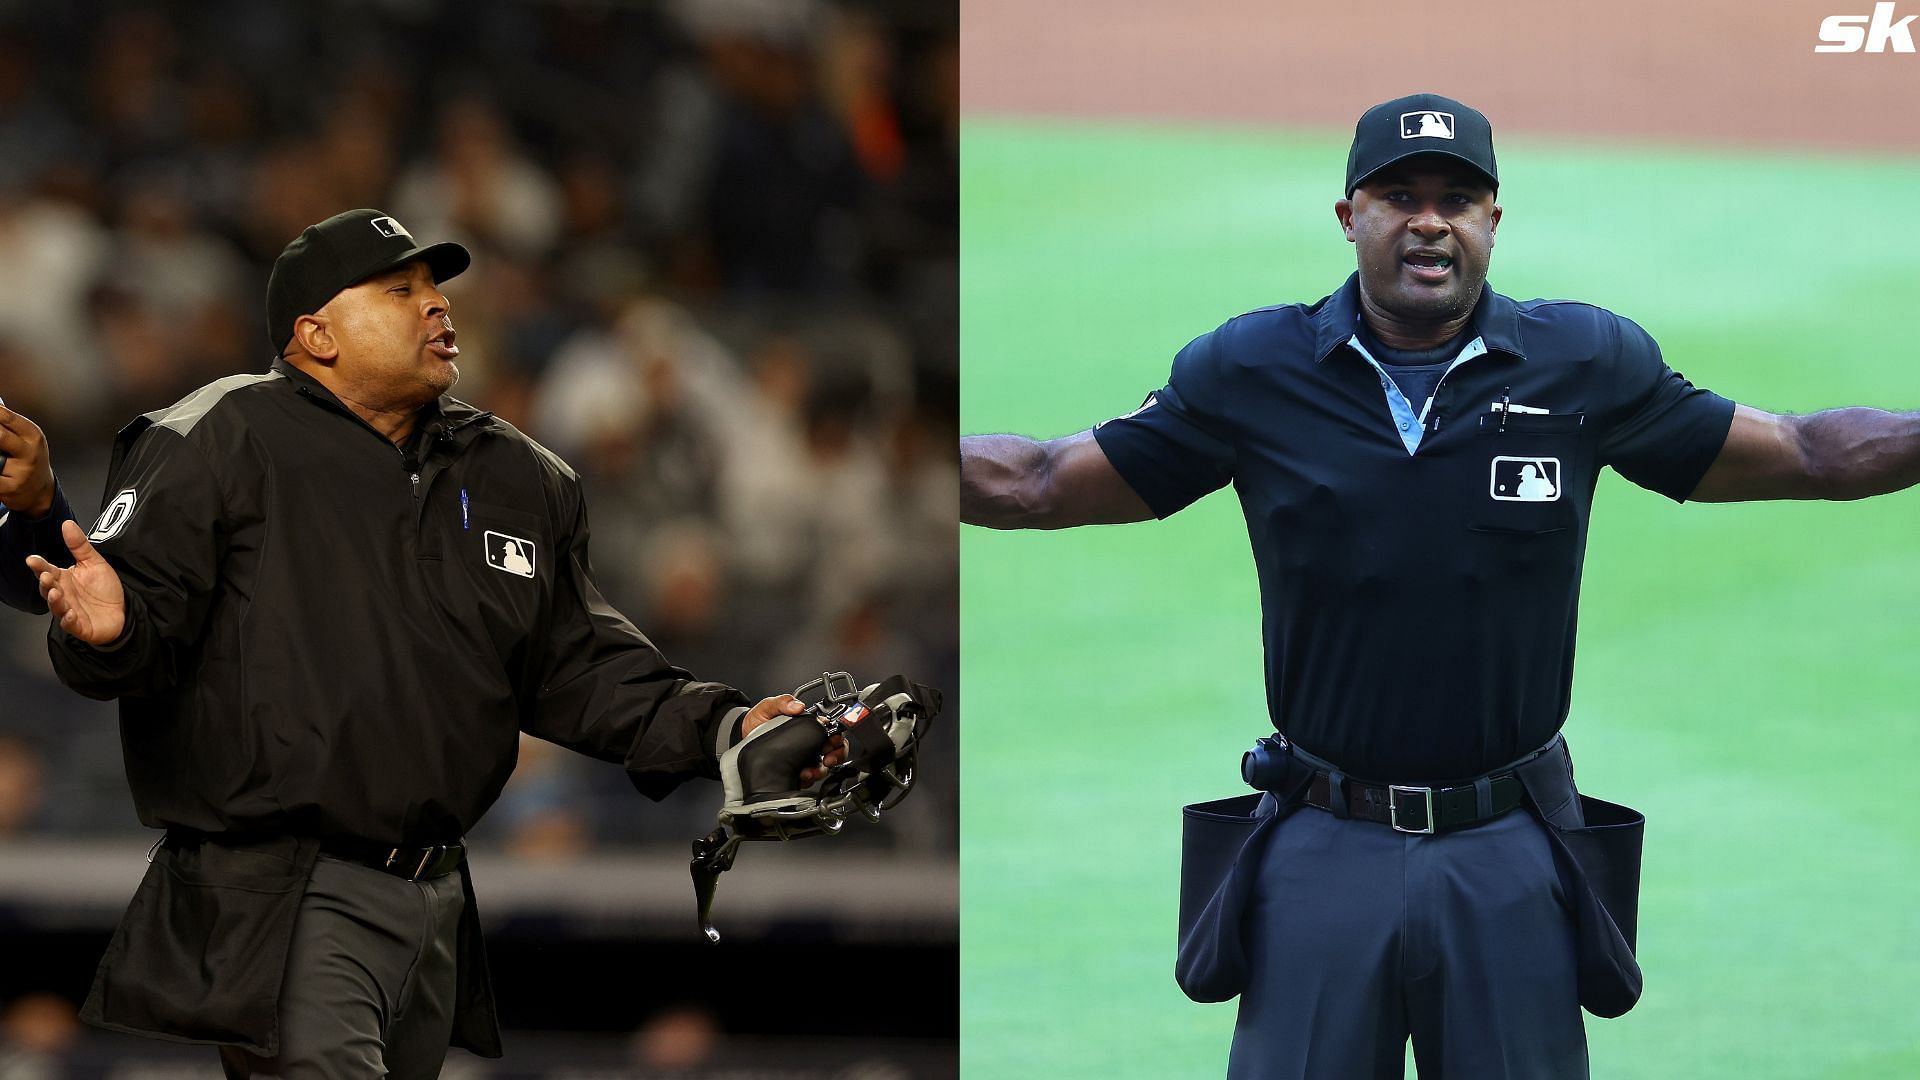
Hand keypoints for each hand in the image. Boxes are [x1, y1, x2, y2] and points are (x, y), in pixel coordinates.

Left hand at [0, 402, 55, 518]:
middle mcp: (30, 453)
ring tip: (0, 459)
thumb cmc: (29, 460)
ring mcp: (22, 472)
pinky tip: (0, 469)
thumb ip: (9, 424)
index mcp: (33, 436)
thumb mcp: (26, 438)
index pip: (7, 417)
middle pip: (0, 436)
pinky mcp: (11, 488)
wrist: (40, 490)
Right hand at [26, 521, 125, 643]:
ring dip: (54, 600)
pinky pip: (71, 624)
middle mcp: (63, 594)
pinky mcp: (79, 626)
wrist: (122, 611)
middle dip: (45, 582)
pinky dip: (69, 620)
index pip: (47, 570)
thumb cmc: (103, 588)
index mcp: (63, 578)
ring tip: (55, 592)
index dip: (39, 565)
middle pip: (48, 588)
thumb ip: (79, 545)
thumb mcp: (94, 563)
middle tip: (45, 575)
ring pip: (57, 607)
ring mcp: (69, 611)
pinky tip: (70, 614)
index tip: (32, 559)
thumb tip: (67, 523)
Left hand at [740, 693, 851, 784]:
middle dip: (836, 756)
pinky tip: (800, 776)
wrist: (741, 738)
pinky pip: (808, 779)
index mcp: (807, 726)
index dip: (836, 737)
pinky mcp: (794, 771)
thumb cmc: (757, 721)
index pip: (830, 730)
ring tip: (809, 771)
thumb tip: (797, 706)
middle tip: (828, 759)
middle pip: (833, 750)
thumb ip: (782, 702)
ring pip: (823, 767)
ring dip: (820, 770)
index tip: (832, 742)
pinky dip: (808, 780)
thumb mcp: (768, 707)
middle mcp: (808, 743)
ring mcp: (802, 758)